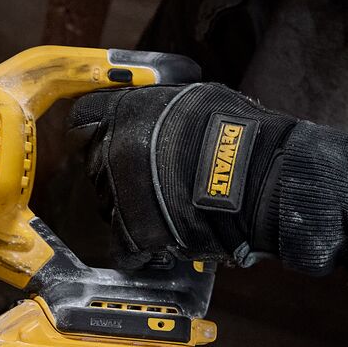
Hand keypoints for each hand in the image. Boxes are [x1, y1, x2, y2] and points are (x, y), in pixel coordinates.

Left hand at [67, 81, 347, 278]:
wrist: (263, 180)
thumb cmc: (241, 133)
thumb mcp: (195, 97)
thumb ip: (160, 104)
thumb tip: (151, 108)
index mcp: (127, 109)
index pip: (83, 117)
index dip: (92, 130)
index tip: (102, 140)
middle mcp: (115, 146)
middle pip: (94, 163)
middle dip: (114, 172)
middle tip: (145, 182)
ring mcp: (120, 189)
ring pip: (106, 203)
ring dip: (127, 208)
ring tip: (162, 212)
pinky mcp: (134, 230)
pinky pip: (123, 244)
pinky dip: (139, 249)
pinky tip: (162, 245)